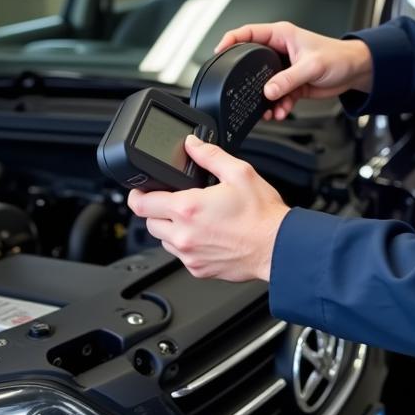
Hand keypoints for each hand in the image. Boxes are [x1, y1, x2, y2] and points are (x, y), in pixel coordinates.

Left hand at [127, 136, 289, 281]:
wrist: (277, 247)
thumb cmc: (262, 215)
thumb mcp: (239, 173)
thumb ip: (210, 155)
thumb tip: (192, 144)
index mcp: (188, 208)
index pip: (141, 204)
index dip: (137, 195)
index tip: (141, 191)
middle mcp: (184, 235)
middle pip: (149, 222)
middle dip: (158, 210)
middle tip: (178, 201)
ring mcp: (189, 255)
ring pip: (164, 240)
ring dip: (172, 229)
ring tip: (197, 219)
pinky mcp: (198, 270)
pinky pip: (181, 256)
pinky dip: (188, 245)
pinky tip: (207, 235)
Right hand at [214, 21, 372, 120]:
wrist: (356, 72)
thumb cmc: (339, 57)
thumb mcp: (312, 66)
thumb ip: (288, 79)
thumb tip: (268, 91)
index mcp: (281, 35)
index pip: (247, 33)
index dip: (230, 41)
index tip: (219, 53)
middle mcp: (279, 50)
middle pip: (252, 63)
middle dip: (249, 82)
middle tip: (245, 94)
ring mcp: (284, 68)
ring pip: (264, 84)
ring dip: (266, 99)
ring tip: (270, 110)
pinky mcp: (291, 83)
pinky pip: (277, 96)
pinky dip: (278, 106)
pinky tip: (282, 111)